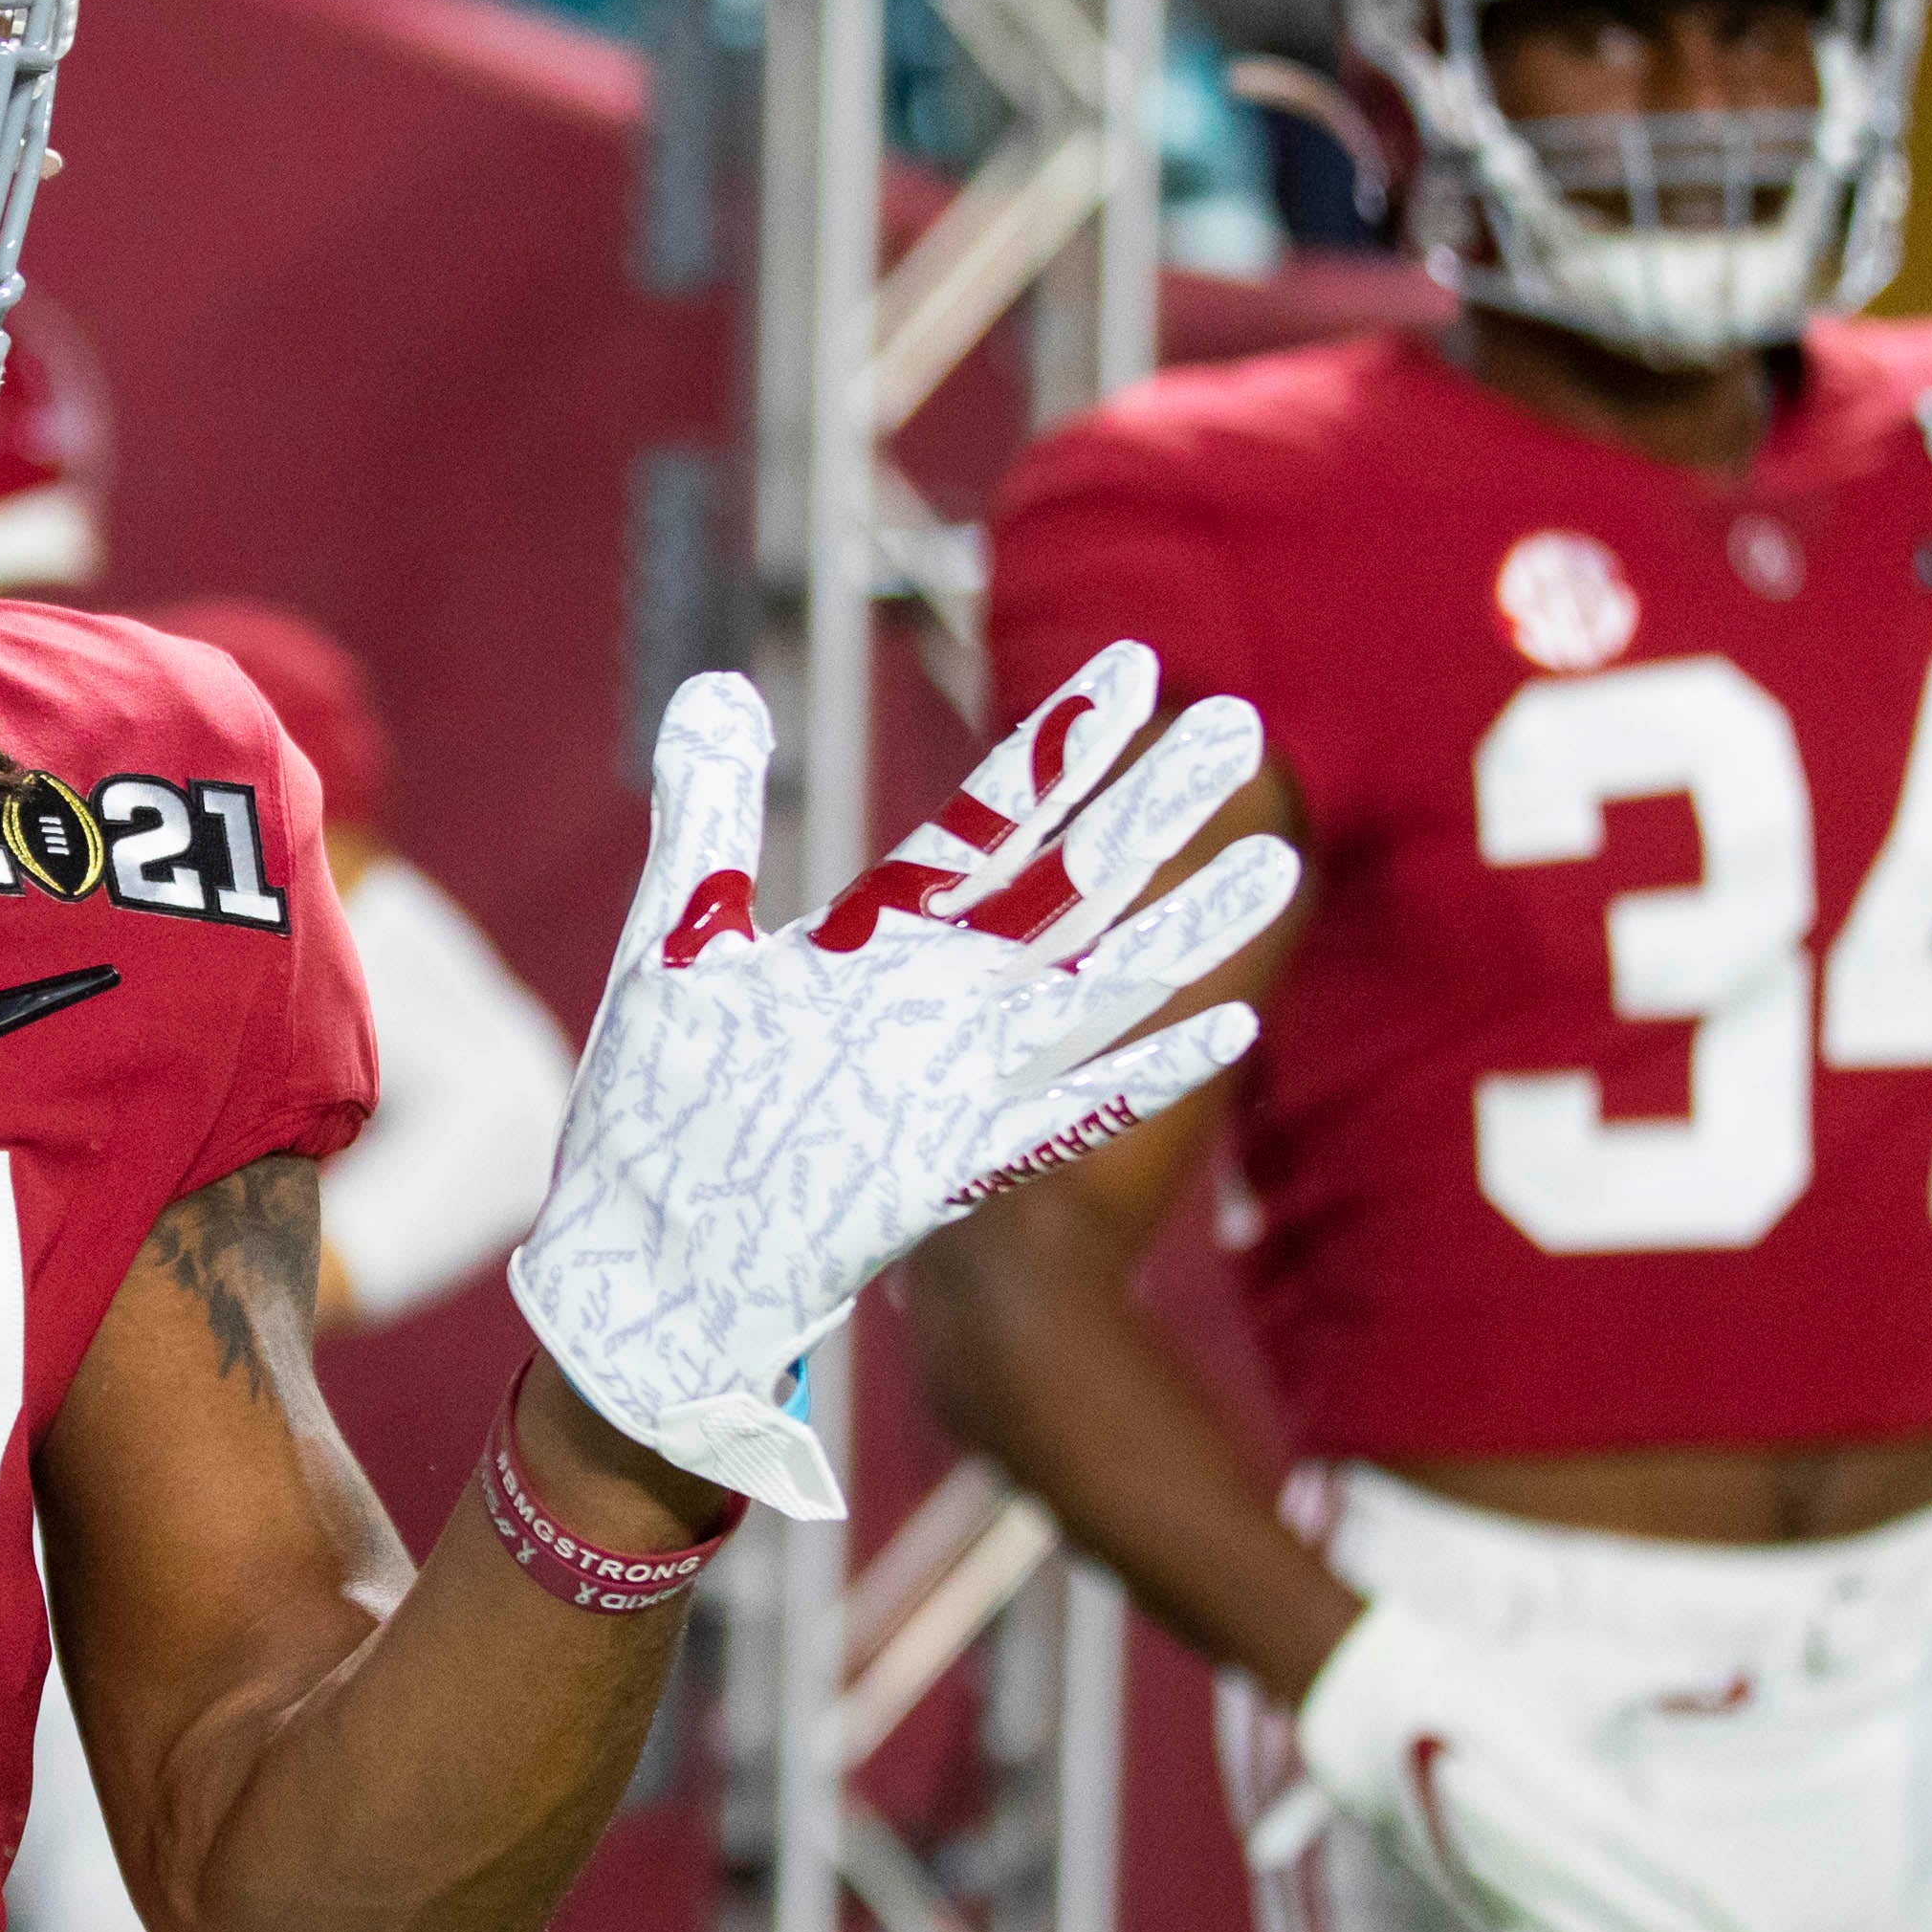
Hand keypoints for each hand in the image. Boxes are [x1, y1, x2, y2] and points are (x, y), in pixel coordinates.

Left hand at [510, 644, 1300, 1518]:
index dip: (1059, 749)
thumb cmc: (666, 1105)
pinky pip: (1062, 1115)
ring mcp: (948, 1082)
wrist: (655, 1264)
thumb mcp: (677, 940)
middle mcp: (933, 1002)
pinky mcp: (942, 1168)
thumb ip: (710, 814)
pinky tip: (1227, 1029)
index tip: (1135, 667)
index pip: (988, 822)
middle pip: (1060, 885)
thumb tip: (719, 687)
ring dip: (1178, 930)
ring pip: (1087, 988)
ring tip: (1276, 864)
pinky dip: (1137, 1073)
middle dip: (1145, 808)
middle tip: (1239, 724)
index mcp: (879, 941)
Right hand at [1254, 1599, 1765, 1931]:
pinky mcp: (1463, 1891)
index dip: (1718, 1910)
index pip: (1661, 1863)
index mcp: (1560, 1780)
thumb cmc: (1488, 1679)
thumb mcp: (1576, 1670)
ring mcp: (1488, 1871)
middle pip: (1631, 1919)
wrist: (1365, 1700)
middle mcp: (1525, 1835)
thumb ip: (1667, 1677)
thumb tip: (1747, 1685)